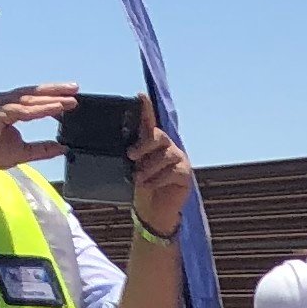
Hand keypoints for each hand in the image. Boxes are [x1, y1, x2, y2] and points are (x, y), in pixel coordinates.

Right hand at [0, 85, 75, 188]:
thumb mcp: (23, 152)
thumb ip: (42, 149)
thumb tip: (62, 147)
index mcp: (8, 107)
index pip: (33, 99)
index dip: (52, 97)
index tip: (71, 98)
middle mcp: (2, 101)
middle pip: (33, 93)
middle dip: (55, 90)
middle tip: (75, 89)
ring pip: (29, 99)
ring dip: (51, 99)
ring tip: (70, 100)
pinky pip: (23, 110)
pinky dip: (41, 109)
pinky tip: (56, 109)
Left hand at [124, 119, 193, 240]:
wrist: (153, 211)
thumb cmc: (141, 186)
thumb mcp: (132, 168)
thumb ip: (132, 155)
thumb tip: (122, 148)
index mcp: (152, 143)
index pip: (149, 121)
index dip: (146, 108)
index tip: (140, 96)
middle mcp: (167, 147)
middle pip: (158, 136)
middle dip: (144, 144)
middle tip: (131, 156)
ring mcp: (178, 159)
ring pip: (165, 156)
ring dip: (149, 167)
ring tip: (138, 178)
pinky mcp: (184, 174)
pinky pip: (171, 172)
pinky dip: (157, 179)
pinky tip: (149, 185)